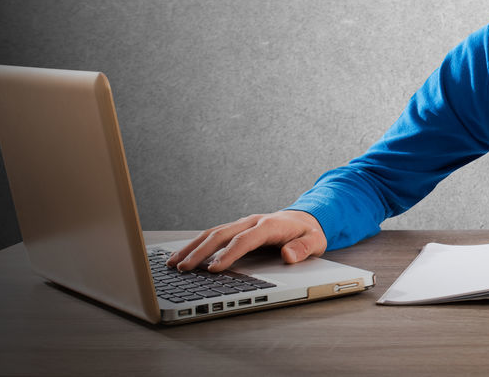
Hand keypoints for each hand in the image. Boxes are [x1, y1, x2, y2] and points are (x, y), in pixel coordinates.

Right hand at [165, 210, 327, 271]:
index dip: (229, 254)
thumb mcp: (315, 241)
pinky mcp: (236, 229)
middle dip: (200, 252)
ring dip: (192, 247)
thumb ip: (303, 249)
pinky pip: (213, 236)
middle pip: (221, 235)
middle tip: (183, 269)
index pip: (245, 239)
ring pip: (212, 233)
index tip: (213, 268)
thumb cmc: (308, 233)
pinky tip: (183, 256)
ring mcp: (242, 224)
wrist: (306, 218)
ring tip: (173, 263)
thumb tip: (288, 255)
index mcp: (269, 224)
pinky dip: (196, 245)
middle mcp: (252, 221)